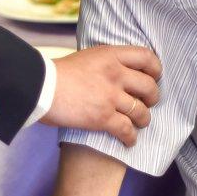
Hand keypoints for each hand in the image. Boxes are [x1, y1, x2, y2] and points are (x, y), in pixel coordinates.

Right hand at [41, 45, 160, 145]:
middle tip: (147, 103)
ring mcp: (110, 96)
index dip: (155, 69)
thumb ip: (105, 63)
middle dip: (152, 98)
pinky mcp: (103, 117)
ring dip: (143, 120)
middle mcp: (115, 74)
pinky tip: (128, 140)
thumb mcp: (87, 57)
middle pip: (149, 86)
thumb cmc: (58, 73)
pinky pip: (127, 130)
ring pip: (141, 111)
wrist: (41, 88)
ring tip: (139, 124)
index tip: (154, 77)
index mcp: (110, 55)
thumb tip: (117, 70)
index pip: (146, 57)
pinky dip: (130, 138)